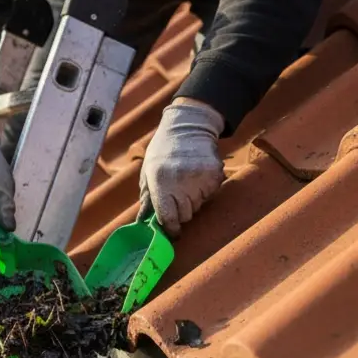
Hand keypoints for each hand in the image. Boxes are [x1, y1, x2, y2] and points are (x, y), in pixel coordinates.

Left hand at [139, 99, 225, 234]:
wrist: (187, 127)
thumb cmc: (163, 152)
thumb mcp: (148, 172)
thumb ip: (147, 198)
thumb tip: (142, 222)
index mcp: (160, 182)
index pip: (168, 217)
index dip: (170, 228)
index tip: (172, 231)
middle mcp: (180, 181)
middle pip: (186, 215)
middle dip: (181, 212)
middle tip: (178, 198)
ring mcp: (200, 178)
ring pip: (199, 206)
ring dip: (193, 200)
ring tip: (187, 182)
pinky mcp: (215, 174)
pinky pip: (211, 194)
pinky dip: (205, 190)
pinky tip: (198, 177)